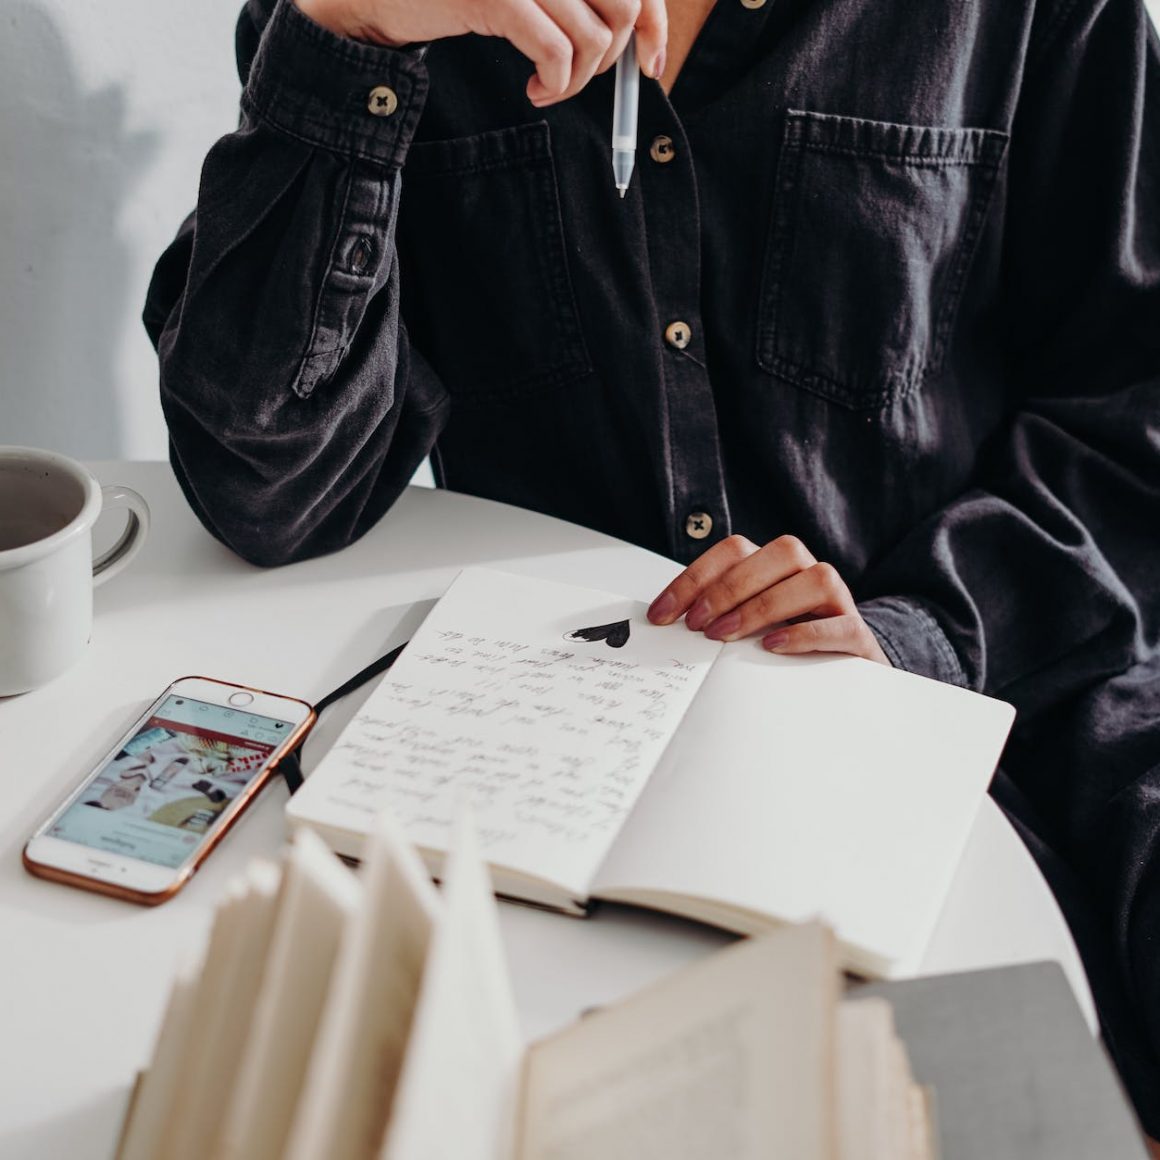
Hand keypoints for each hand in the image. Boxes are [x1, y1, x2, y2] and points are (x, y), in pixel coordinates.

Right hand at [294, 0, 666, 106]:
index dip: (654, 23)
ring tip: (549, 86)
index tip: (652, 63)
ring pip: (593, 36)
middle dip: (610, 58)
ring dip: (577, 80)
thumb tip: (644, 42)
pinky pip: (556, 54)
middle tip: (577, 75)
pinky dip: (555, 85)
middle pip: (622, 4)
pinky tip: (535, 92)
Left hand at [647, 534, 891, 664]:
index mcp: (775, 563)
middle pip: (778, 553)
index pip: (734, 550)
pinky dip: (804, 634)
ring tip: (726, 635)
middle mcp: (808, 571)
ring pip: (814, 579)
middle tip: (697, 624)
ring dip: (763, 605)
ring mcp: (838, 599)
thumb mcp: (744, 624)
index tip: (662, 614)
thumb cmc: (784, 641)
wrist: (843, 670)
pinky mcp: (857, 633)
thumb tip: (666, 620)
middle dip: (728, 588)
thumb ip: (715, 614)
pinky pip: (839, 624)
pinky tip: (773, 646)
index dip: (693, 580)